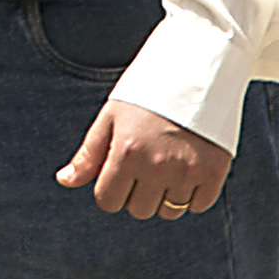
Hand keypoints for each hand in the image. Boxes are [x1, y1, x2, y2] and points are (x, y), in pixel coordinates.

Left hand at [59, 101, 227, 218]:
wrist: (196, 68)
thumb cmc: (147, 93)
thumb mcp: (111, 116)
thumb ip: (89, 154)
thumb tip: (64, 180)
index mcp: (126, 152)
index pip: (108, 201)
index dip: (111, 188)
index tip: (121, 169)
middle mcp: (156, 165)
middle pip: (139, 210)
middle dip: (137, 192)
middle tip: (147, 163)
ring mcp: (187, 170)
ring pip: (170, 211)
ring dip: (166, 194)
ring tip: (169, 162)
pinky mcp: (214, 172)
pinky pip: (198, 205)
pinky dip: (193, 193)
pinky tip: (189, 167)